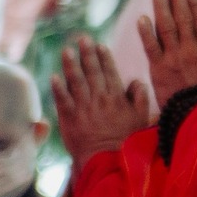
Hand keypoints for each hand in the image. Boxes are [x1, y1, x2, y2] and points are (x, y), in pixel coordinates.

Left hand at [51, 35, 154, 169]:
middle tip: (82, 38)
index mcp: (117, 97)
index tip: (100, 45)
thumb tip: (134, 80)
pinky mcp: (70, 118)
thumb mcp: (141, 116)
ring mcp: (83, 107)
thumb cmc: (126, 138)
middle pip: (92, 71)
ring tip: (67, 50)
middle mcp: (99, 98)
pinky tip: (54, 76)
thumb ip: (139, 96)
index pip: (110, 71)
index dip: (104, 57)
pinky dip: (58, 88)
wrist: (107, 158)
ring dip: (71, 65)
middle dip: (87, 54)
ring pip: (76, 81)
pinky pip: (62, 100)